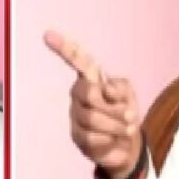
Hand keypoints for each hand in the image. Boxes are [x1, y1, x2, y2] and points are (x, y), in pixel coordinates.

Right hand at [44, 30, 142, 178]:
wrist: (128, 144)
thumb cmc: (126, 112)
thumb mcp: (129, 94)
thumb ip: (118, 89)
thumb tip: (104, 92)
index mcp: (91, 78)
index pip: (77, 59)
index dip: (63, 48)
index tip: (47, 35)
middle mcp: (78, 93)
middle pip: (88, 94)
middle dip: (114, 108)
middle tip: (131, 115)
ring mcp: (75, 114)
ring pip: (92, 118)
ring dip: (117, 126)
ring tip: (128, 129)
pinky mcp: (76, 135)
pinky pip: (92, 137)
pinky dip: (110, 139)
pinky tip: (114, 139)